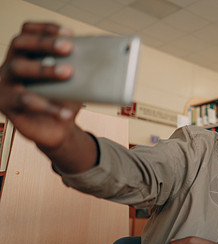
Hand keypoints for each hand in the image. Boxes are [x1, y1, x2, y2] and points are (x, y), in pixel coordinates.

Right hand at [0, 22, 80, 149]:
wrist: (56, 129)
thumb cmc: (63, 100)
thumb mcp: (72, 82)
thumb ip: (78, 68)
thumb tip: (98, 55)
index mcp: (25, 54)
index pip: (28, 31)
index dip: (46, 28)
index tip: (70, 33)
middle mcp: (11, 64)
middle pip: (21, 44)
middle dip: (44, 42)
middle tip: (68, 47)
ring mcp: (5, 83)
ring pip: (19, 68)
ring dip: (44, 69)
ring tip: (68, 72)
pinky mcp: (6, 103)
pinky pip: (26, 101)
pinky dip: (48, 106)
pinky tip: (66, 112)